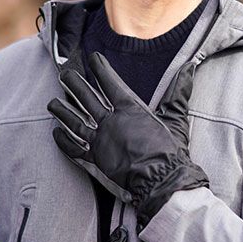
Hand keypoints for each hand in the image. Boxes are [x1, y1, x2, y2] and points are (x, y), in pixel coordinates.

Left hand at [47, 52, 208, 228]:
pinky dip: (63, 141)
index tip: (93, 59)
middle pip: (86, 99)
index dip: (101, 69)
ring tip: (52, 103)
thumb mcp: (176, 118)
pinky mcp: (95, 162)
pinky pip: (74, 149)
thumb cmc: (171, 151)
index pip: (110, 84)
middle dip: (74, 85)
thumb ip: (178, 92)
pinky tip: (55, 133)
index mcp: (130, 110)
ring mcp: (100, 142)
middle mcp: (110, 123)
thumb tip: (189, 68)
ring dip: (62, 111)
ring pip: (74, 122)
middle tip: (65, 75)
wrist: (162, 182)